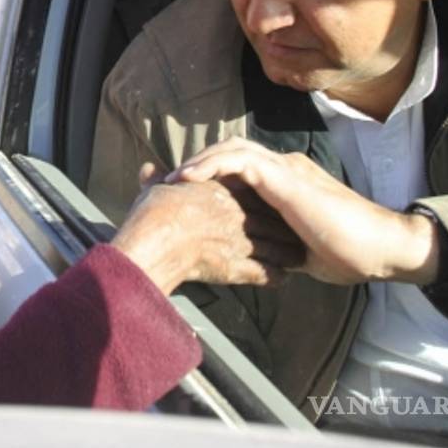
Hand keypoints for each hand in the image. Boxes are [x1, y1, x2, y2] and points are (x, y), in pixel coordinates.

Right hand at [111, 170, 304, 294]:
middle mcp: (238, 216)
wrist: (156, 240)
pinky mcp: (237, 268)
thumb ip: (155, 179)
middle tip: (299, 232)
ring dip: (289, 253)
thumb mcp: (155, 188)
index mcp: (222, 193)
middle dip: (287, 227)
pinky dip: (277, 276)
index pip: (254, 195)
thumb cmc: (154, 212)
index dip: (266, 201)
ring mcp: (240, 242)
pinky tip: (283, 278)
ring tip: (299, 258)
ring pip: (276, 247)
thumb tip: (148, 169)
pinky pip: (265, 273)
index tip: (274, 205)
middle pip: (273, 220)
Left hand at [166, 137, 438, 285]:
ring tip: (171, 180)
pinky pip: (239, 161)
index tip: (178, 193)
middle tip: (166, 183)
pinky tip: (189, 180)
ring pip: (231, 149)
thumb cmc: (348, 253)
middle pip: (230, 152)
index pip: (239, 168)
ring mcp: (286, 170)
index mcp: (286, 183)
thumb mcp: (297, 248)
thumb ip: (275, 244)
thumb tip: (254, 261)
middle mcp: (284, 169)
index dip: (208, 175)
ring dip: (198, 162)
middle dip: (196, 163)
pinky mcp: (286, 177)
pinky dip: (210, 166)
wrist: (382, 250)